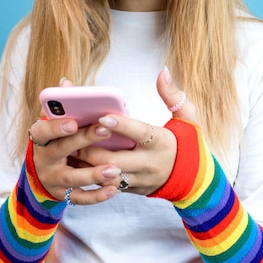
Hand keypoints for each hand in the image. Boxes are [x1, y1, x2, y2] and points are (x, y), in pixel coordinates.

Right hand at [29, 78, 122, 204]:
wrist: (44, 176)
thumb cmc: (55, 142)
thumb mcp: (53, 124)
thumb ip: (61, 105)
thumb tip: (66, 82)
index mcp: (41, 140)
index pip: (42, 131)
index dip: (55, 127)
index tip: (73, 122)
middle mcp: (44, 160)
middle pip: (61, 151)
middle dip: (83, 140)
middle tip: (104, 130)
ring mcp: (54, 180)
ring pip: (72, 178)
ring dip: (93, 173)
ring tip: (114, 168)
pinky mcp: (65, 195)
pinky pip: (80, 198)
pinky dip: (97, 196)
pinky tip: (113, 189)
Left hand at [77, 68, 198, 195]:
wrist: (195, 180)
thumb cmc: (188, 143)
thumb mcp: (189, 117)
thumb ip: (173, 95)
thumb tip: (163, 73)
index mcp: (162, 142)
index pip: (139, 133)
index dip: (121, 126)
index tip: (102, 116)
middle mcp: (149, 163)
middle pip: (114, 159)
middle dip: (90, 148)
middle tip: (71, 134)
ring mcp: (139, 179)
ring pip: (106, 175)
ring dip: (85, 164)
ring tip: (67, 149)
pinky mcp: (132, 189)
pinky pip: (107, 185)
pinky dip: (91, 174)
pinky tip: (75, 163)